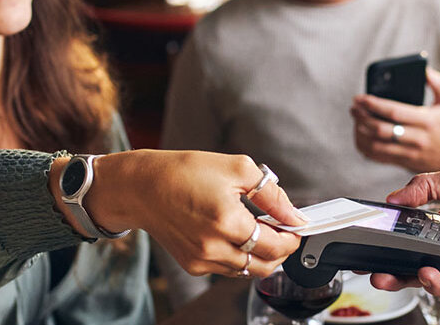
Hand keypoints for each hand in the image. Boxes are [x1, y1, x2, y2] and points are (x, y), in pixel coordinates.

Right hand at [89, 150, 305, 277]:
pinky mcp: (192, 265)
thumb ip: (271, 194)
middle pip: (265, 266)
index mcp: (227, 221)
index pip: (275, 246)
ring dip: (261, 256)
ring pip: (247, 271)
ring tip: (261, 232)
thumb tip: (295, 215)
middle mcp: (213, 247)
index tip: (297, 228)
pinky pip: (227, 270)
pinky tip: (237, 237)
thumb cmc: (184, 172)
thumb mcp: (237, 168)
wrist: (142, 187)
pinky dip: (240, 257)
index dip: (292, 239)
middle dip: (281, 251)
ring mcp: (201, 260)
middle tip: (284, 232)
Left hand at [351, 68, 439, 172]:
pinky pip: (377, 157)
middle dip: (363, 117)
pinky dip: (365, 146)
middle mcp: (417, 138)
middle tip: (353, 108)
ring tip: (355, 120)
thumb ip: (439, 83)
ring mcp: (409, 153)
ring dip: (361, 132)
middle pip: (382, 130)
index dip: (374, 105)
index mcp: (426, 121)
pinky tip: (360, 135)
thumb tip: (424, 70)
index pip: (395, 112)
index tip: (360, 98)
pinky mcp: (403, 162)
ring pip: (377, 145)